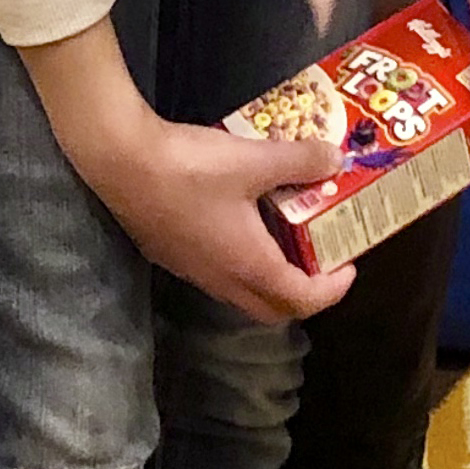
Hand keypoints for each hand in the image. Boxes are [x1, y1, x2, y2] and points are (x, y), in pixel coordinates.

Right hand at [21, 21, 350, 319]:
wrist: (120, 162)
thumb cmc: (191, 168)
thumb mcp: (254, 159)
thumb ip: (299, 161)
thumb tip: (335, 160)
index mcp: (248, 264)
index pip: (301, 300)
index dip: (332, 290)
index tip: (349, 266)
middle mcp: (221, 279)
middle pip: (271, 308)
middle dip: (303, 294)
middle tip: (320, 260)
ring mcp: (193, 270)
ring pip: (242, 293)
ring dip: (270, 277)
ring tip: (286, 237)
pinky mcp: (171, 254)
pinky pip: (218, 274)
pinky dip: (242, 261)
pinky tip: (241, 220)